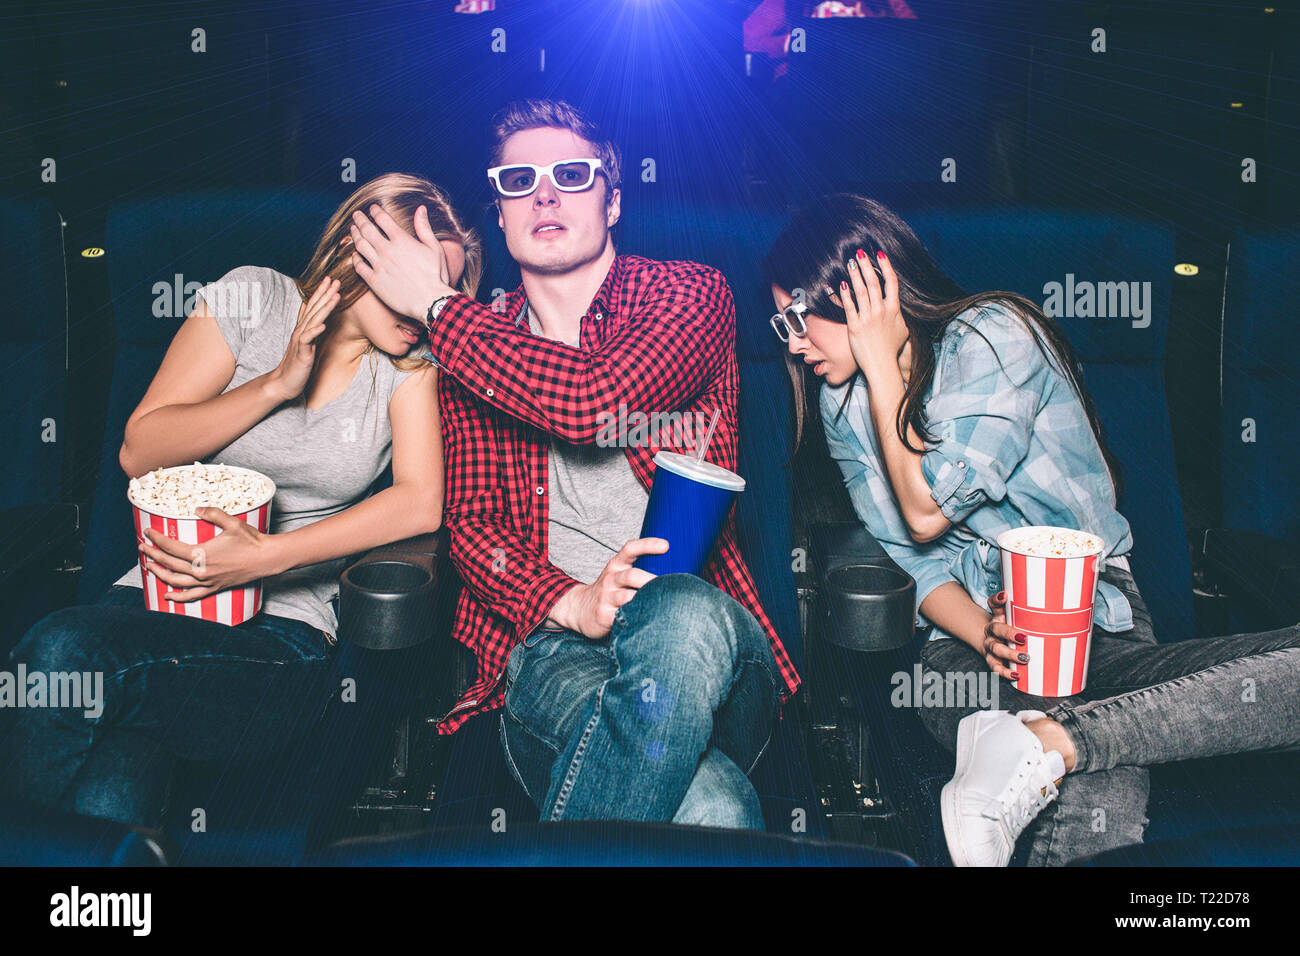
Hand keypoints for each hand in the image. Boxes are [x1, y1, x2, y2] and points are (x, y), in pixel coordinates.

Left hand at [139, 507, 279, 601]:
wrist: (266, 558)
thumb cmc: (251, 541)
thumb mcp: (232, 523)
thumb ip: (213, 514)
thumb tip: (196, 509)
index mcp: (202, 554)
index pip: (171, 547)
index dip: (157, 539)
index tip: (148, 532)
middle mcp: (201, 570)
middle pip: (169, 563)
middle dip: (153, 555)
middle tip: (142, 546)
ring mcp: (207, 581)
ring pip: (176, 581)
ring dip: (160, 573)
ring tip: (149, 566)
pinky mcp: (214, 587)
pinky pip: (192, 595)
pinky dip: (178, 597)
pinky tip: (167, 595)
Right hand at [268, 277, 338, 401]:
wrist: (284, 382)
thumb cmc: (297, 365)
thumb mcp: (308, 346)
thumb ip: (313, 333)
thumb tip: (322, 323)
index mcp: (304, 329)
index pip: (313, 307)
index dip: (321, 292)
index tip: (330, 280)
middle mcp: (301, 331)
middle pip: (314, 309)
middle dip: (325, 293)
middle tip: (335, 280)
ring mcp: (301, 341)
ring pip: (314, 320)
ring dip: (325, 307)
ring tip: (335, 296)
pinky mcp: (302, 353)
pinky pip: (308, 340)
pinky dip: (315, 331)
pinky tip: (323, 325)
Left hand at [350, 204, 453, 321]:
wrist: (430, 301)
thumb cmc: (436, 276)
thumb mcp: (435, 248)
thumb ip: (424, 228)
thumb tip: (421, 209)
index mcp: (402, 240)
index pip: (382, 219)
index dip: (375, 211)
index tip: (372, 209)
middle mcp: (387, 250)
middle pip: (367, 229)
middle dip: (360, 219)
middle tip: (356, 215)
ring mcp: (379, 266)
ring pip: (360, 245)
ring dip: (355, 235)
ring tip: (353, 230)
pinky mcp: (374, 281)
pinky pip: (359, 266)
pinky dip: (355, 257)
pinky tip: (355, 254)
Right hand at [549, 538, 668, 638]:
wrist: (580, 608)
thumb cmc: (609, 589)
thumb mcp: (619, 573)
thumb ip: (641, 569)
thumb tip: (678, 568)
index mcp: (616, 565)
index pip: (630, 549)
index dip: (647, 545)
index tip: (666, 545)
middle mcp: (611, 578)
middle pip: (632, 575)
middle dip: (651, 580)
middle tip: (671, 586)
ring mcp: (606, 597)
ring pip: (628, 597)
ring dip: (646, 600)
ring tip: (662, 604)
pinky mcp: (604, 615)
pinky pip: (622, 616)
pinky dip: (636, 617)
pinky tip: (649, 619)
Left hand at [841, 249, 908, 381]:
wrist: (882, 365)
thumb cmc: (891, 350)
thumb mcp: (902, 330)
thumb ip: (898, 316)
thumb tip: (897, 309)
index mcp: (894, 309)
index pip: (891, 283)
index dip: (885, 266)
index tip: (880, 254)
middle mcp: (881, 311)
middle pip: (874, 283)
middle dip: (867, 266)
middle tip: (860, 253)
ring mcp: (868, 318)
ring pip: (861, 292)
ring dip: (855, 275)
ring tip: (850, 263)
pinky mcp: (855, 327)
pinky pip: (849, 307)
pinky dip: (845, 295)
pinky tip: (840, 284)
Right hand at [983, 590, 1025, 681]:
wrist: (989, 640)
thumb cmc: (1005, 628)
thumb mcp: (1007, 615)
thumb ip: (1012, 606)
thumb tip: (1008, 594)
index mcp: (996, 617)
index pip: (994, 605)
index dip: (997, 600)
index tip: (1005, 596)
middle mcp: (991, 632)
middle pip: (997, 631)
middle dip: (1009, 634)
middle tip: (1024, 638)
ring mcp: (991, 647)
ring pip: (996, 650)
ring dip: (1010, 655)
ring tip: (1024, 658)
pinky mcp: (993, 660)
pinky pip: (996, 667)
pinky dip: (1005, 672)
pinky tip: (1016, 675)